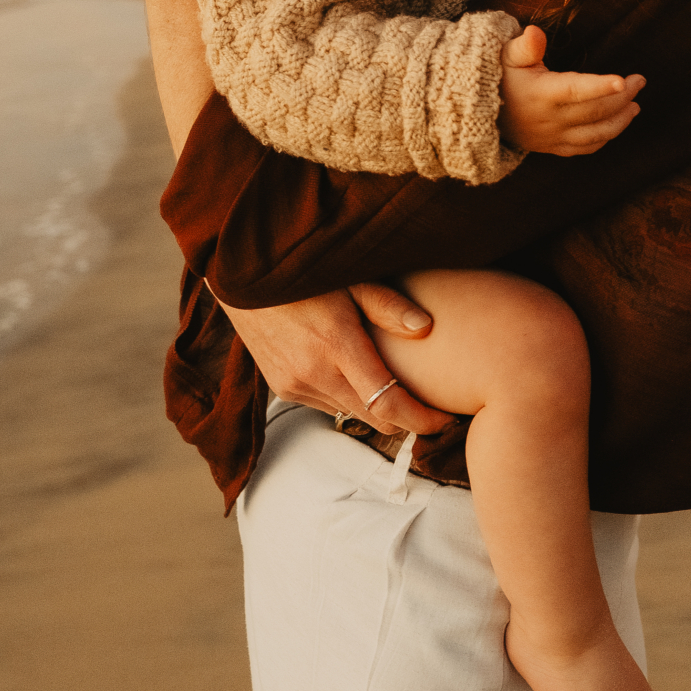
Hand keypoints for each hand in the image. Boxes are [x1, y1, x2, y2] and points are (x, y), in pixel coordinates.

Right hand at [215, 284, 453, 436]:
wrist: (243, 277)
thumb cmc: (304, 271)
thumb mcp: (350, 278)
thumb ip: (387, 305)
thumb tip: (427, 328)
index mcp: (336, 344)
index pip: (388, 404)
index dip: (422, 420)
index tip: (447, 420)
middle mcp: (313, 373)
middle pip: (374, 418)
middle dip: (407, 418)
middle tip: (434, 405)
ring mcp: (295, 385)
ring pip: (351, 414)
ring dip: (376, 407)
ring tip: (396, 383)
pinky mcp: (283, 388)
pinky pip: (327, 404)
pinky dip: (348, 397)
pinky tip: (356, 373)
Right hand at [498, 24, 643, 156]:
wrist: (478, 114)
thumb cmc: (498, 77)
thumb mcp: (506, 56)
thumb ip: (524, 46)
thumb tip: (535, 32)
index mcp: (541, 94)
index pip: (575, 90)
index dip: (600, 86)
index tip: (623, 79)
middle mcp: (550, 119)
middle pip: (594, 111)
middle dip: (622, 96)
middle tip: (639, 81)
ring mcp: (553, 136)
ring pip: (595, 134)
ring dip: (620, 121)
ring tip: (635, 105)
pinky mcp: (553, 147)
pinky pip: (585, 148)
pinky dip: (605, 138)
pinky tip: (617, 123)